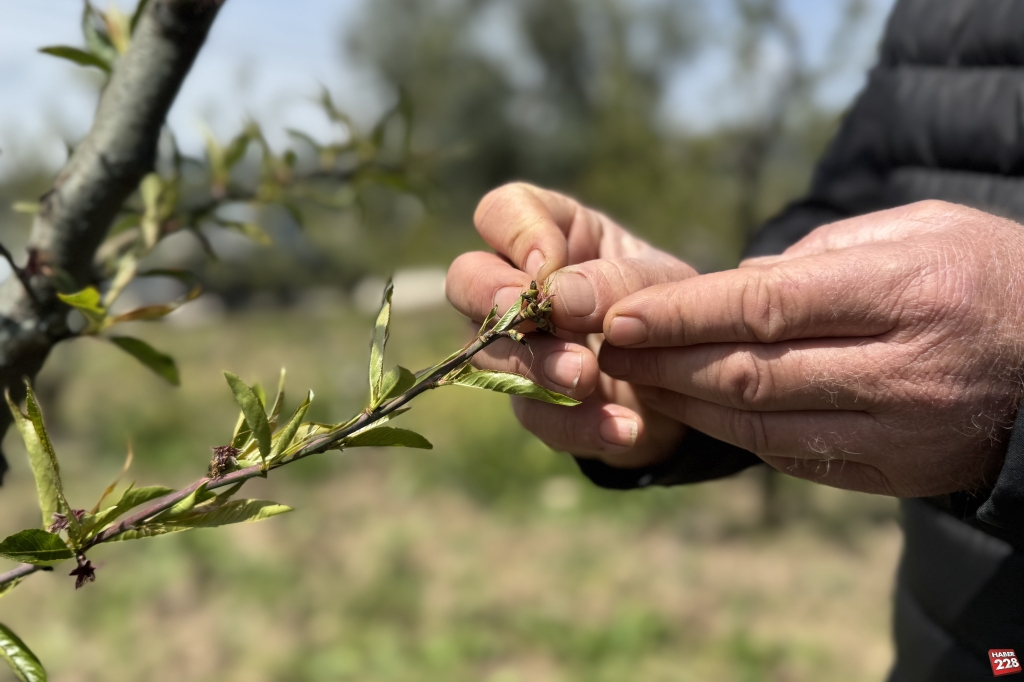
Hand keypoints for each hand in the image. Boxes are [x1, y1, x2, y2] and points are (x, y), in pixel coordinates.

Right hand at [445, 183, 694, 466]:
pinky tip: (623, 428)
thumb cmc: (669, 309)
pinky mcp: (531, 402)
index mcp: (552, 235)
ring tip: (588, 378)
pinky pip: (532, 414)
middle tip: (539, 321)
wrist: (691, 384)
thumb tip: (557, 296)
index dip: (517, 234)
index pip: (502, 213)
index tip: (552, 264)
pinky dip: (576, 423)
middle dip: (495, 301)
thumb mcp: (665, 286)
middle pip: (465, 279)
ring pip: (486, 352)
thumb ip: (618, 281)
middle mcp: (516, 286)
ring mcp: (514, 347)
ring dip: (536, 366)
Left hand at [599, 201, 1023, 495]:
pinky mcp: (900, 474)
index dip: (684, 315)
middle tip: (606, 352)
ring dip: (687, 406)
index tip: (621, 316)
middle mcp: (903, 371)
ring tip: (636, 383)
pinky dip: (737, 434)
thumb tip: (736, 284)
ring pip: (765, 427)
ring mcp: (902, 432)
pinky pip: (797, 459)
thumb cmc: (984, 273)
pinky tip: (696, 411)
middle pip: (753, 374)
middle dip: (667, 364)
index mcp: (906, 294)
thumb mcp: (917, 230)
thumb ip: (821, 255)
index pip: (767, 307)